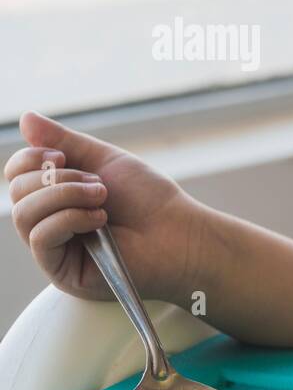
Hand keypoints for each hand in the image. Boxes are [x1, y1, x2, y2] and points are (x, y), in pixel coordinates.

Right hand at [6, 112, 207, 304]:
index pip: (15, 175)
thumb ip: (64, 141)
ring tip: (101, 198)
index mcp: (54, 196)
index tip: (61, 156)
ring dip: (65, 196)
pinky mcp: (61, 271)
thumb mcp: (104, 161)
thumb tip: (25, 118)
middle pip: (16, 192)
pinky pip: (40, 237)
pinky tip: (100, 220)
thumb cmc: (148, 199)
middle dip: (58, 179)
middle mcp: (48, 222)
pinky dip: (69, 219)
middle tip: (98, 184)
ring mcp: (53, 249)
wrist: (180, 233)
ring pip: (23, 214)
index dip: (29, 160)